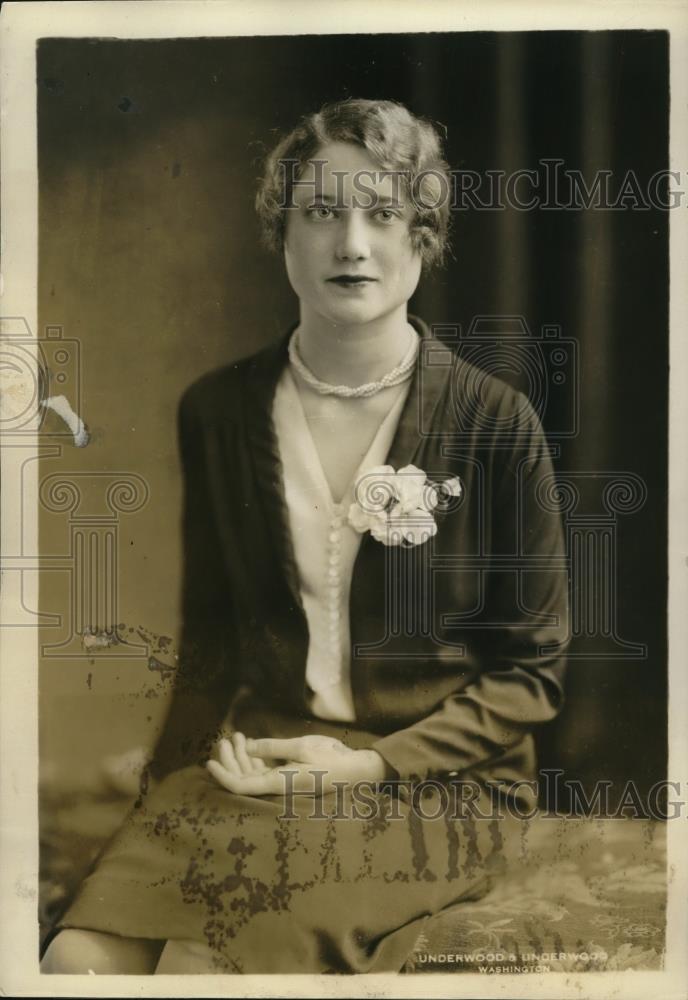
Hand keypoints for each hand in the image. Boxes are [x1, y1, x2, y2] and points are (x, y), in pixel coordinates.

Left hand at [206, 732, 391, 796]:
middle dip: (231, 760)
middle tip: (225, 739)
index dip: (223, 776)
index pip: (241, 786)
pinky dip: (255, 758)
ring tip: (237, 736)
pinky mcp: (288, 778)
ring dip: (242, 757)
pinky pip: (264, 771)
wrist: (355, 771)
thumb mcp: (301, 747)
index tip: (208, 763)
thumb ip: (273, 747)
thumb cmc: (330, 758)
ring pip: (253, 774)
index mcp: (277, 784)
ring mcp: (282, 783)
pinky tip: (251, 744)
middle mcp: (276, 787)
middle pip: (244, 779)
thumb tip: (249, 746)